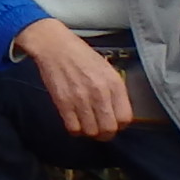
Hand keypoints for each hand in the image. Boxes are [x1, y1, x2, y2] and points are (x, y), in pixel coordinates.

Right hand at [11, 18, 133, 139]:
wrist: (54, 46)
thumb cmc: (81, 55)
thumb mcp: (106, 69)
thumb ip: (114, 91)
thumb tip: (117, 112)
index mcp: (114, 83)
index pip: (125, 118)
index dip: (120, 125)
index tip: (113, 123)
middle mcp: (100, 93)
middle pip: (109, 129)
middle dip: (105, 133)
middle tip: (100, 129)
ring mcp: (81, 99)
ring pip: (91, 131)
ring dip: (90, 132)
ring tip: (86, 124)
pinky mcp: (63, 102)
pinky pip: (73, 128)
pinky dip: (75, 129)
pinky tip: (74, 121)